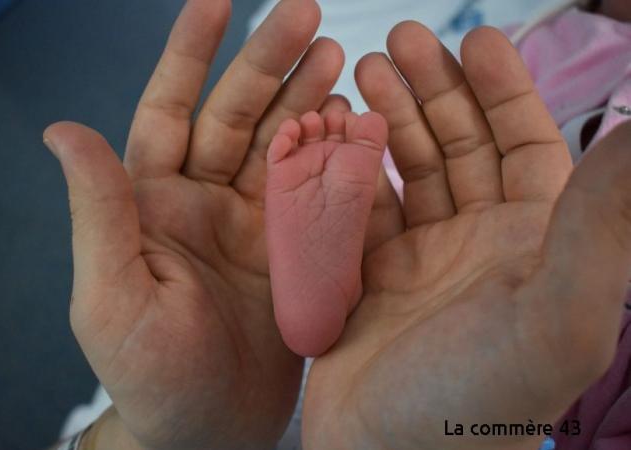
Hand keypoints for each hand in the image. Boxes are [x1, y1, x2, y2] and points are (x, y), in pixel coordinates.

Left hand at [42, 1, 348, 448]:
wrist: (208, 430)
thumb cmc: (149, 373)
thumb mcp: (111, 295)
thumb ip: (99, 212)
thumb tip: (63, 130)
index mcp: (155, 203)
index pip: (170, 111)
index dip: (190, 55)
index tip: (216, 2)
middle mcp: (207, 203)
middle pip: (238, 117)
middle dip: (269, 64)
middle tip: (307, 15)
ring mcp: (256, 225)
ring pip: (284, 145)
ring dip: (308, 99)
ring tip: (337, 57)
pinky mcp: (297, 253)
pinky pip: (319, 194)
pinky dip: (339, 159)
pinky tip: (357, 126)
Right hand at [303, 23, 630, 449]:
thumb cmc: (478, 404)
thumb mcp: (557, 314)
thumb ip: (602, 226)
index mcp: (530, 245)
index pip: (524, 146)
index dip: (502, 91)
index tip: (474, 40)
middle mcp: (477, 246)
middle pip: (457, 147)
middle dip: (431, 91)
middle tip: (398, 42)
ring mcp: (419, 261)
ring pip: (404, 171)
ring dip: (386, 121)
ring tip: (360, 74)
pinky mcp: (365, 278)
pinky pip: (356, 209)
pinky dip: (343, 172)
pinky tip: (330, 139)